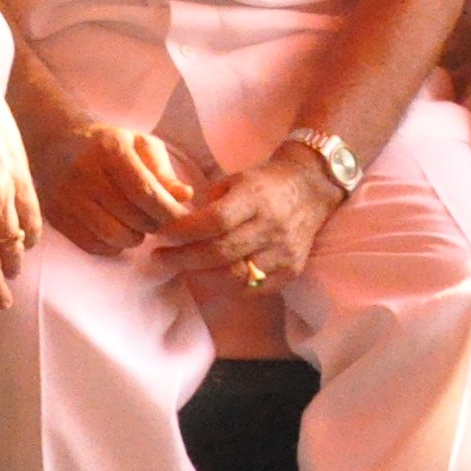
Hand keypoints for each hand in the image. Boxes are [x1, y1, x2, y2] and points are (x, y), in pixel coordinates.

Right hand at [25, 115, 200, 257]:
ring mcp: (66, 195)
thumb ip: (164, 171)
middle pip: (133, 218)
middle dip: (154, 224)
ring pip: (114, 236)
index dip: (169, 212)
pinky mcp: (54, 214)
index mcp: (109, 149)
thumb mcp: (140, 145)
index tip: (179, 218)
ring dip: (134, 237)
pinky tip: (114, 228)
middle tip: (156, 218)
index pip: (146, 192)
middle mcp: (84, 171)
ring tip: (136, 225)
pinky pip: (93, 245)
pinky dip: (111, 245)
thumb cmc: (107, 144)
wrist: (55, 140)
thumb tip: (184, 196)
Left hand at [153, 153, 344, 293]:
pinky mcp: (292, 271)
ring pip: (236, 276)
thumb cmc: (262, 184)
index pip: (215, 221)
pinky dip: (226, 287)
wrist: (309, 190)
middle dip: (184, 258)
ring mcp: (284, 252)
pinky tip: (208, 277)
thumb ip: (209, 205)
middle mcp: (272, 227)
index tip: (161, 233)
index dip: (185, 230)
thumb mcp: (234, 181)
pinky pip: (253, 289)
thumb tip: (177, 228)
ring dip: (201, 276)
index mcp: (255, 198)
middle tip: (160, 257)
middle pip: (222, 252)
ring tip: (180, 268)